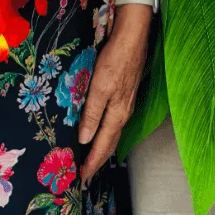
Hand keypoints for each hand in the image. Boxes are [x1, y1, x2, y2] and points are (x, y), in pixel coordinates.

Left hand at [79, 5, 150, 184]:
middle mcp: (124, 112)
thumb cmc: (115, 59)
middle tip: (84, 174)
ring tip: (91, 157)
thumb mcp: (99, 86)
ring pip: (113, 132)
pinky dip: (106, 132)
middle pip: (110, 143)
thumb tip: (85, 140)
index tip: (81, 178)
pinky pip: (114, 120)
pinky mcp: (125, 93)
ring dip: (102, 147)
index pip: (103, 146)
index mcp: (117, 114)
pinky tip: (101, 129)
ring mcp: (126, 102)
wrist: (133, 36)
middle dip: (97, 160)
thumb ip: (92, 113)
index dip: (92, 163)